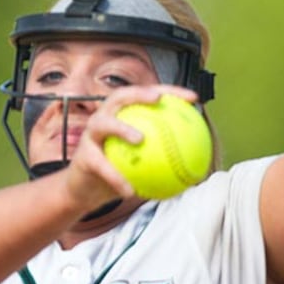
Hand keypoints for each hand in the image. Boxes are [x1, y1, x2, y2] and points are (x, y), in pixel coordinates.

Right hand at [62, 84, 197, 209]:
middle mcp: (104, 118)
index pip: (147, 96)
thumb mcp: (142, 163)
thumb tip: (200, 164)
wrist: (86, 190)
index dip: (170, 91)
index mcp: (122, 114)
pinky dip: (115, 178)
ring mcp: (91, 135)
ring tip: (139, 139)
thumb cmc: (119, 171)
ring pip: (103, 123)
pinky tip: (129, 191)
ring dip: (121, 128)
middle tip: (158, 99)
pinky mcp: (83, 157)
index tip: (193, 99)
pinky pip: (101, 166)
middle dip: (138, 92)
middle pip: (120, 96)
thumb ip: (164, 158)